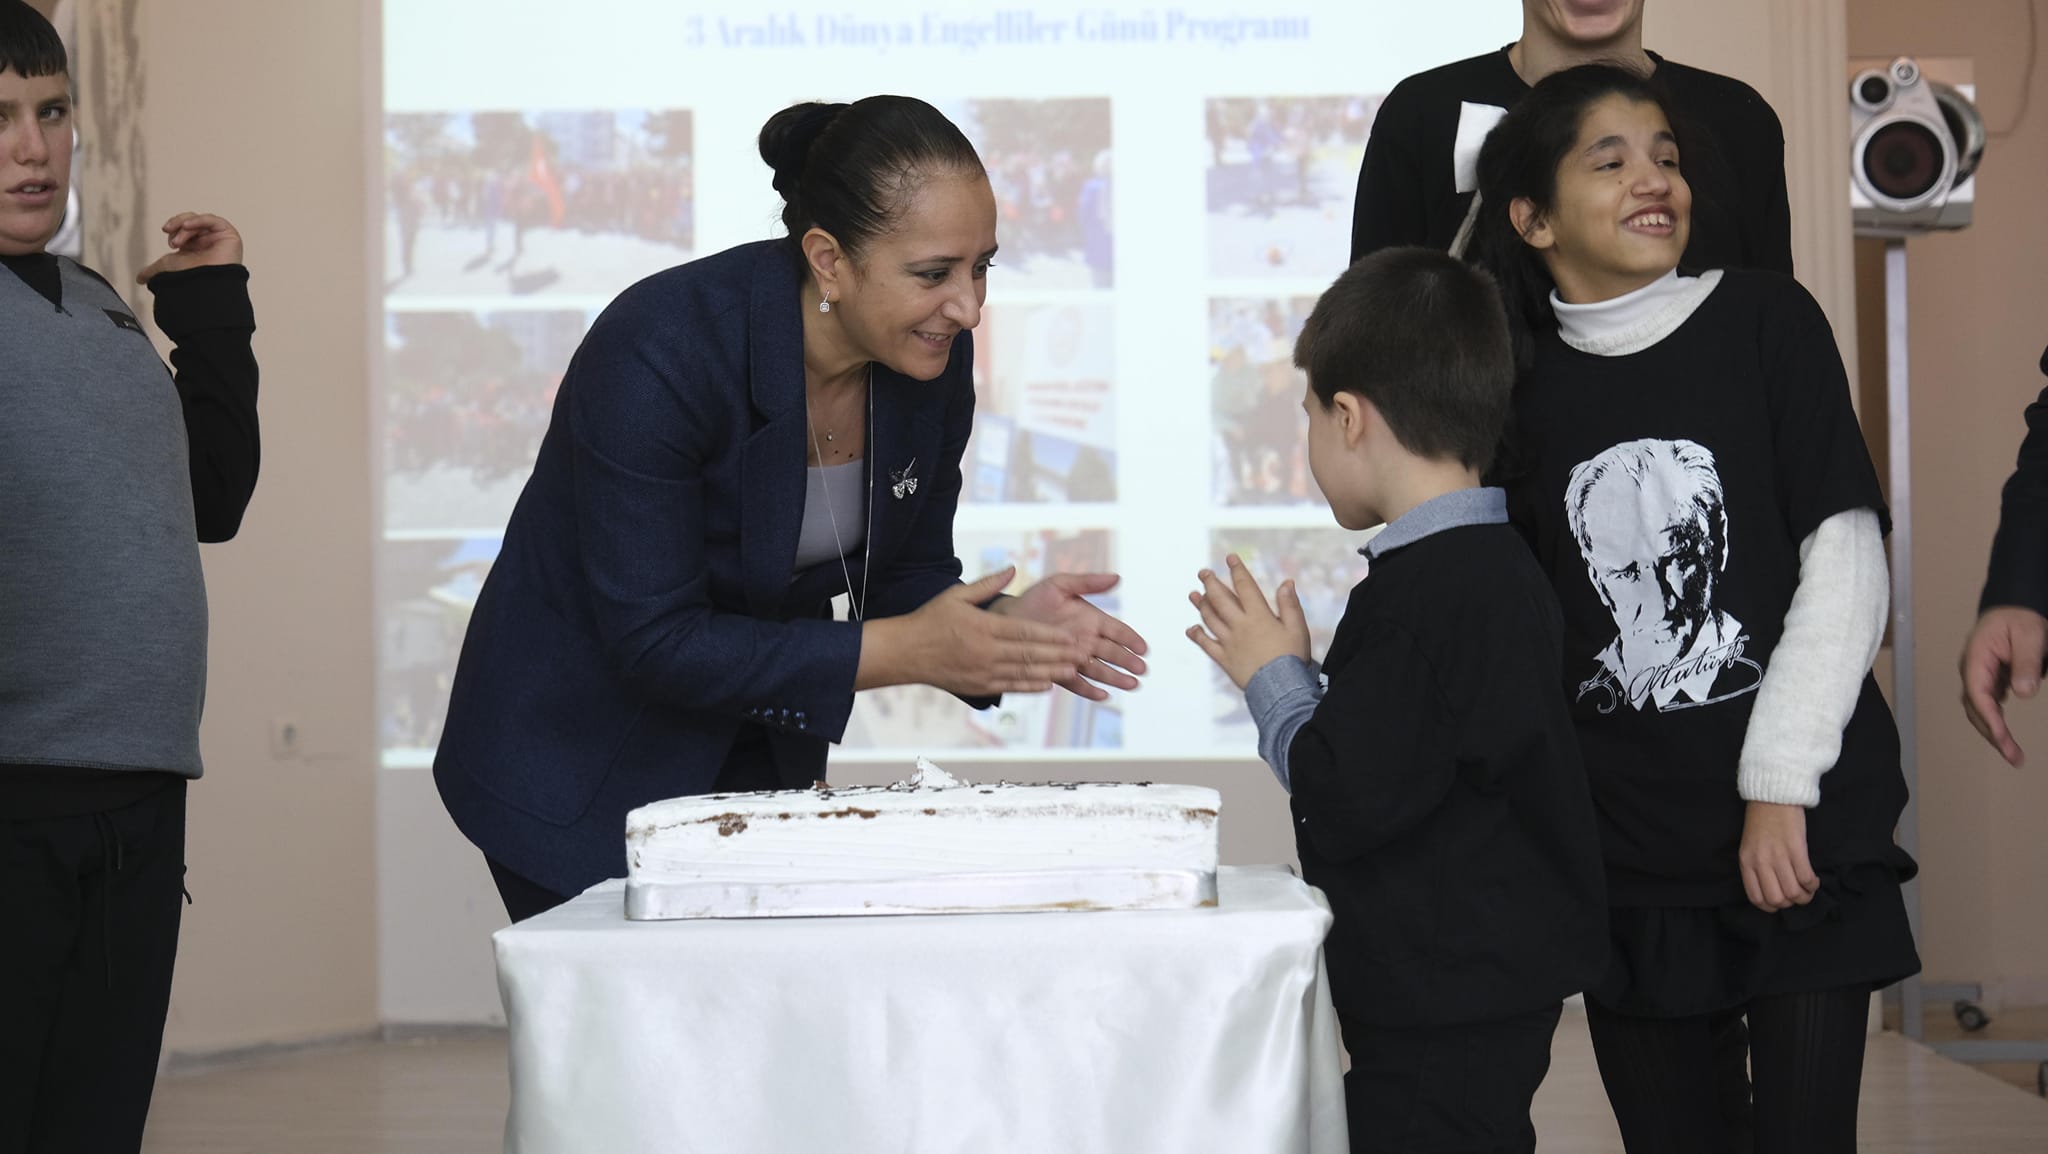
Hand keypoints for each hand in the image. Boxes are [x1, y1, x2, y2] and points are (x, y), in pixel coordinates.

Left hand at [137, 213, 244, 282]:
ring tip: (179, 240)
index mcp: (195, 248)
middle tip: (172, 240)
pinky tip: (187, 226)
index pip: (183, 228)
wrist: (204, 285)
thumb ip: (152, 270)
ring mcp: (218, 239)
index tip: (169, 240)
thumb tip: (139, 279)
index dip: (174, 229)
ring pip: (199, 220)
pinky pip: (213, 220)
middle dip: (177, 226)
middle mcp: (207, 243)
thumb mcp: (165, 268)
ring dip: (185, 226)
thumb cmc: (189, 278)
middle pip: (190, 222)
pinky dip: (198, 220)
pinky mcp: (229, 236)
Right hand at [888, 568, 1089, 696]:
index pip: (1024, 632)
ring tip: (1073, 670)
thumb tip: (1012, 569)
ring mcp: (982, 672)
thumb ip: (987, 584)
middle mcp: (985, 652)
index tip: (1071, 635)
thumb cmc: (931, 620)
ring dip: (1050, 672)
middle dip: (1059, 654)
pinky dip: (1030, 686)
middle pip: (1029, 654)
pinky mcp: (978, 686)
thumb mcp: (956, 595)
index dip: (1050, 635)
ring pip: (1023, 673)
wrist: (905, 653)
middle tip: (1083, 653)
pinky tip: (1048, 684)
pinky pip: (1010, 687)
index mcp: (983, 627)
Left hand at [990, 573, 1148, 701]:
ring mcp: (1073, 657)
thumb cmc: (1034, 600)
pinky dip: (1089, 690)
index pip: (1117, 630)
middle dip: (1127, 662)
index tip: (1143, 649)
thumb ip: (1087, 582)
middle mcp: (1086, 640)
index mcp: (1091, 619)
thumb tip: (1117, 578)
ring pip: (1099, 670)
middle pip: (1112, 653)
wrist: (1007, 619)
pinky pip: (1077, 683)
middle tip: (1141, 670)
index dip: (1131, 639)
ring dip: (1115, 678)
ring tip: (1131, 685)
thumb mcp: (1060, 584)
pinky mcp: (1059, 671)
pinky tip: (1102, 696)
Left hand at [1185, 554, 1310, 689]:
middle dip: (1211, 583)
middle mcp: (1240, 626)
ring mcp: (1229, 642)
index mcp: (1259, 616)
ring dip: (1201, 605)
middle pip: (1221, 600)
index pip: (1245, 587)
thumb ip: (1290, 604)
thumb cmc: (1292, 657)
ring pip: (1211, 619)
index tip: (1230, 558)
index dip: (1237, 570)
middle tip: (1202, 572)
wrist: (1281, 688)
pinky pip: (1207, 645)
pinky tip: (1191, 629)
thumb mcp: (1297, 628)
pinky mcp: (1224, 659)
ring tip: (1193, 594)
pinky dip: (1197, 636)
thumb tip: (1286, 582)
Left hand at [1739, 801, 1818, 912]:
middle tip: (1796, 895)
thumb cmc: (1761, 821)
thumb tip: (1771, 889)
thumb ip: (1756, 867)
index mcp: (1747, 862)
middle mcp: (1761, 862)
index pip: (1756, 898)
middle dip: (1789, 903)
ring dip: (1805, 896)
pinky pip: (1806, 877)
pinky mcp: (1796, 849)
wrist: (1772, 796)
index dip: (1770, 907)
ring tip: (1808, 889)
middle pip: (1777, 899)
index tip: (1780, 902)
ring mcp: (1778, 856)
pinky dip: (1813, 884)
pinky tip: (1813, 880)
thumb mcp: (1750, 846)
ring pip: (1793, 892)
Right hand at [1960, 605, 2046, 767]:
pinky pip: (1987, 703)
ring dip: (1992, 731)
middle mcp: (1972, 670)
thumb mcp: (2030, 636)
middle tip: (2014, 757)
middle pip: (1975, 708)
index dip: (1990, 720)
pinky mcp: (1988, 678)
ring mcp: (1978, 675)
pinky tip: (2005, 732)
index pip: (1978, 694)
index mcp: (1977, 658)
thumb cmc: (2020, 618)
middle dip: (1991, 734)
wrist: (2015, 606)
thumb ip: (2025, 662)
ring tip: (2012, 752)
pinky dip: (1995, 720)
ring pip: (1979, 708)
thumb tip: (2022, 694)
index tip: (2003, 740)